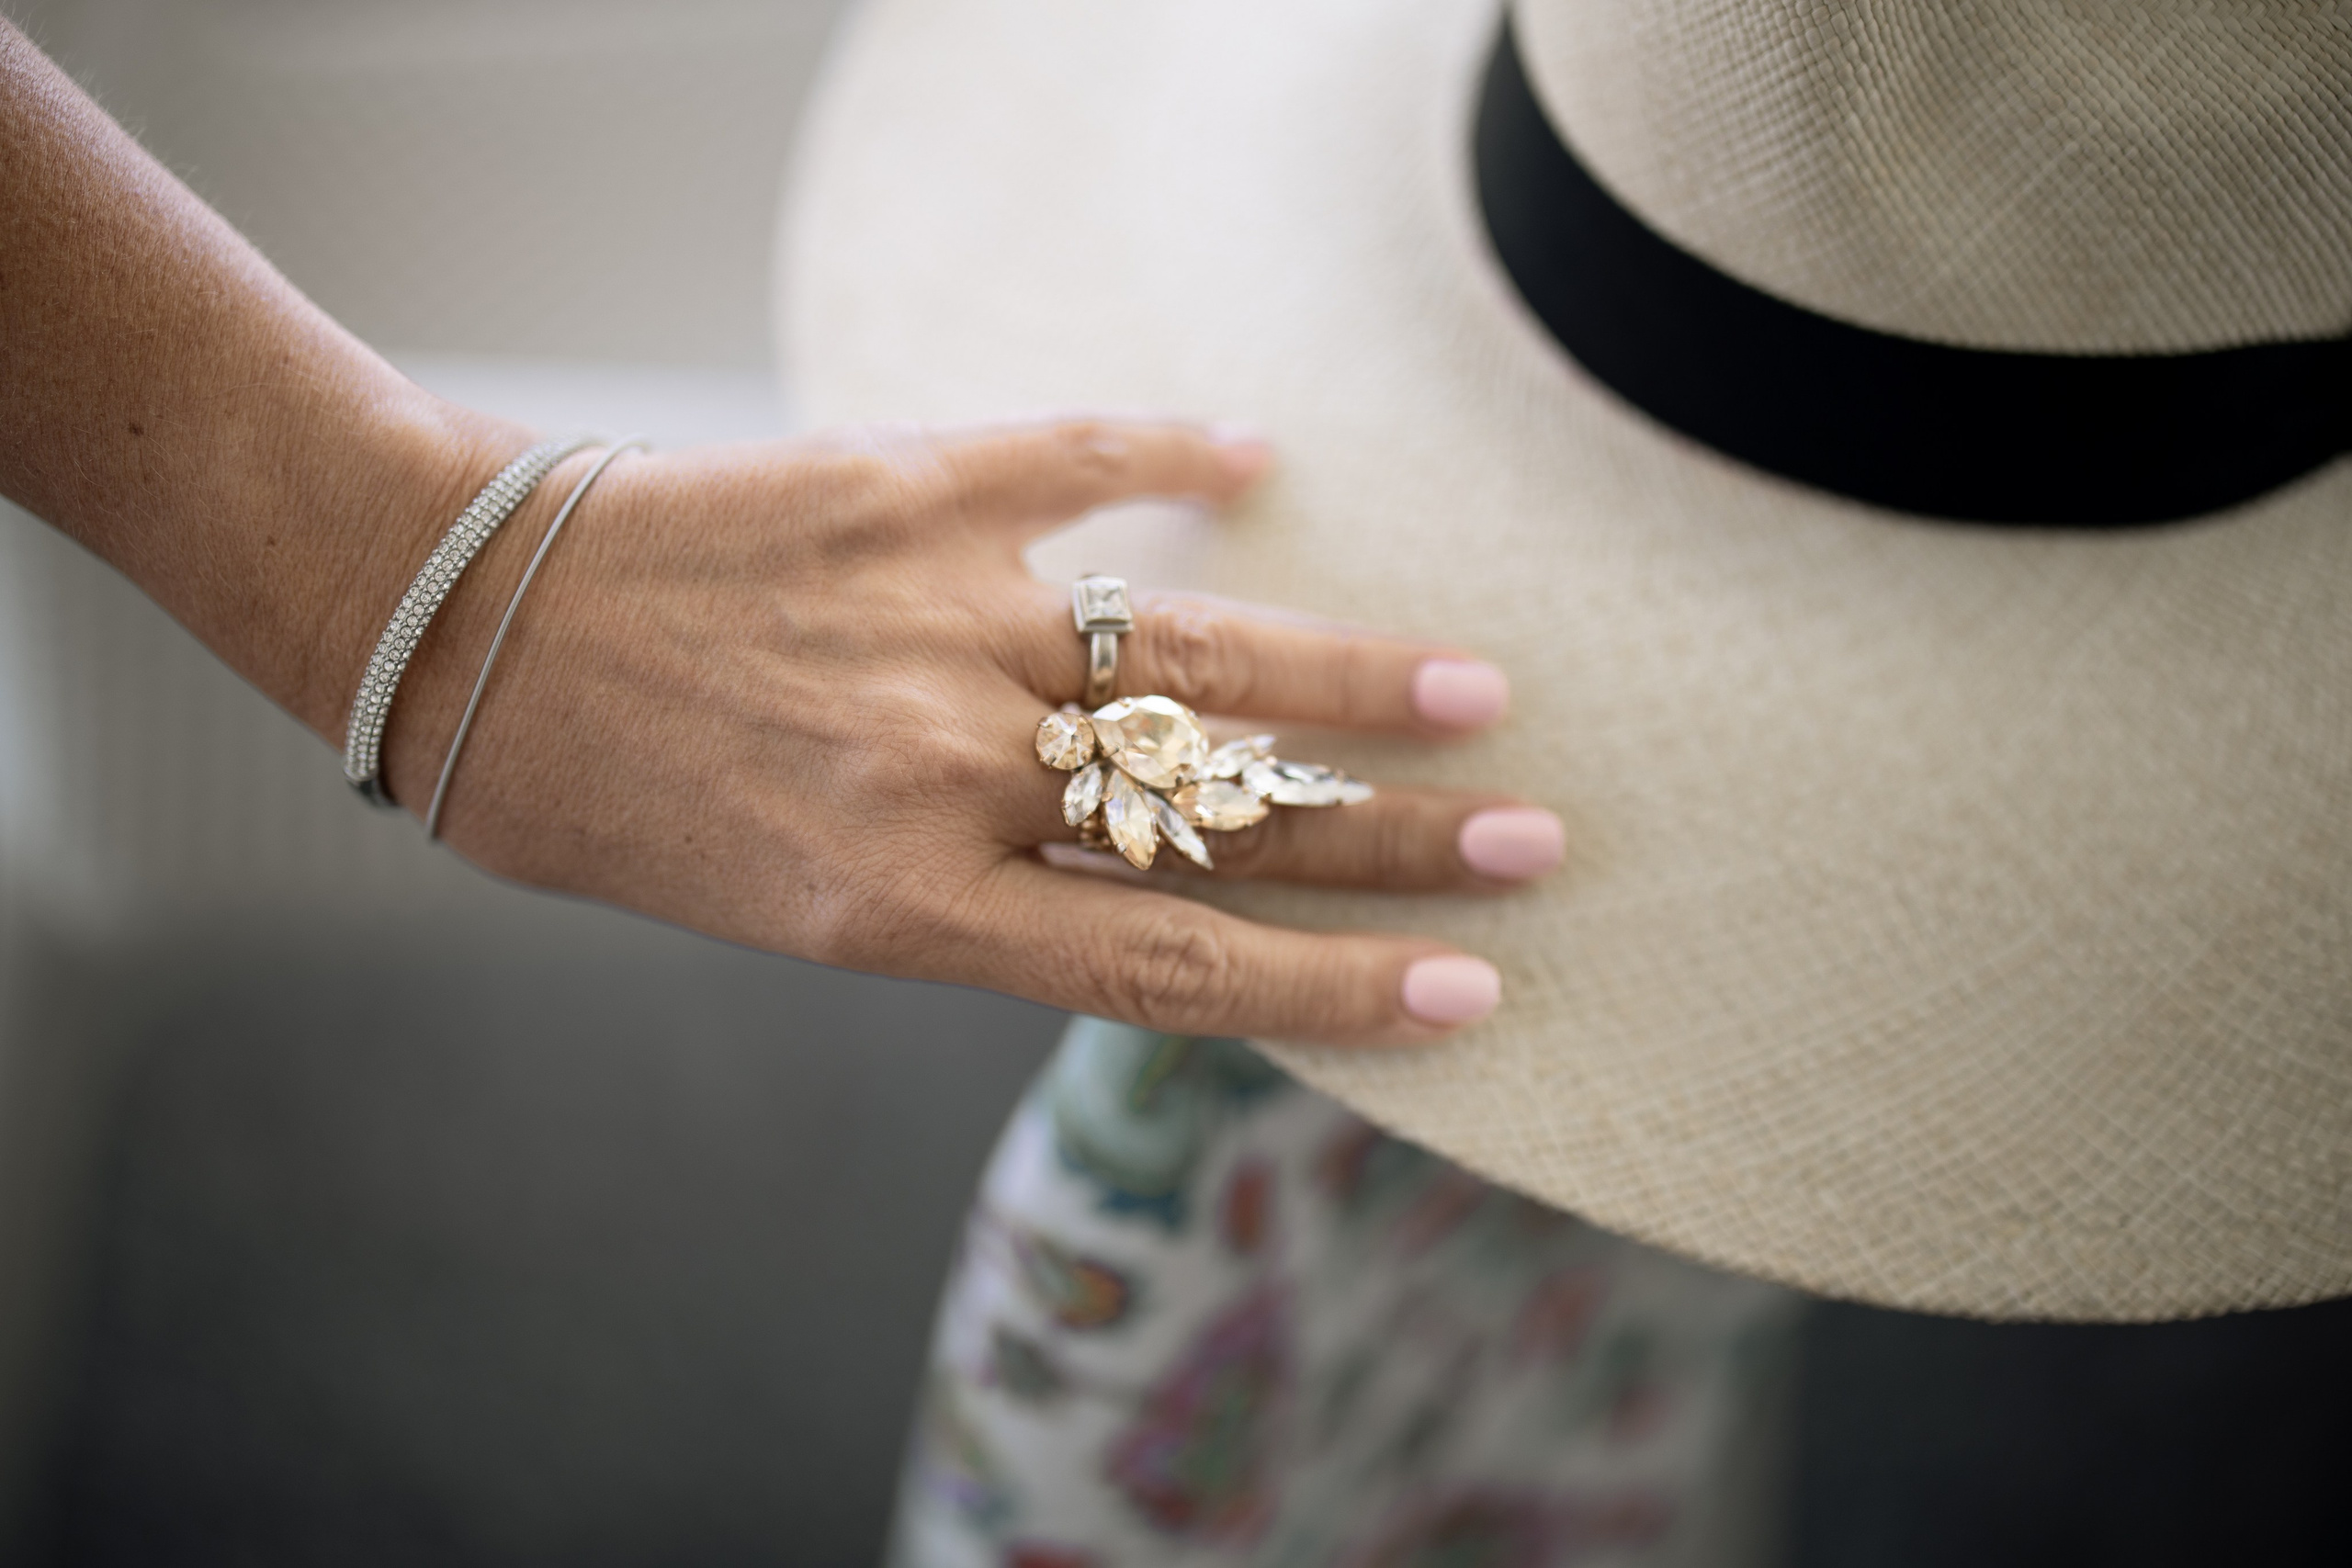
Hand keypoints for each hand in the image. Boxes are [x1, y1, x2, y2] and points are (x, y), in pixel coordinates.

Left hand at [393, 418, 1562, 1045]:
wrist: (455, 628)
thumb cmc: (598, 797)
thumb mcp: (779, 908)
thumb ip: (956, 897)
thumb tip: (1122, 877)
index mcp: (906, 904)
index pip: (1175, 962)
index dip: (1337, 983)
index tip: (1467, 985)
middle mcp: (944, 769)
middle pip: (1219, 816)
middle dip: (1396, 834)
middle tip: (1534, 838)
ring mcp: (936, 619)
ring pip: (1192, 656)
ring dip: (1347, 676)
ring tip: (1476, 690)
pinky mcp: (903, 489)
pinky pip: (1075, 462)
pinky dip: (1174, 456)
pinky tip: (1257, 459)